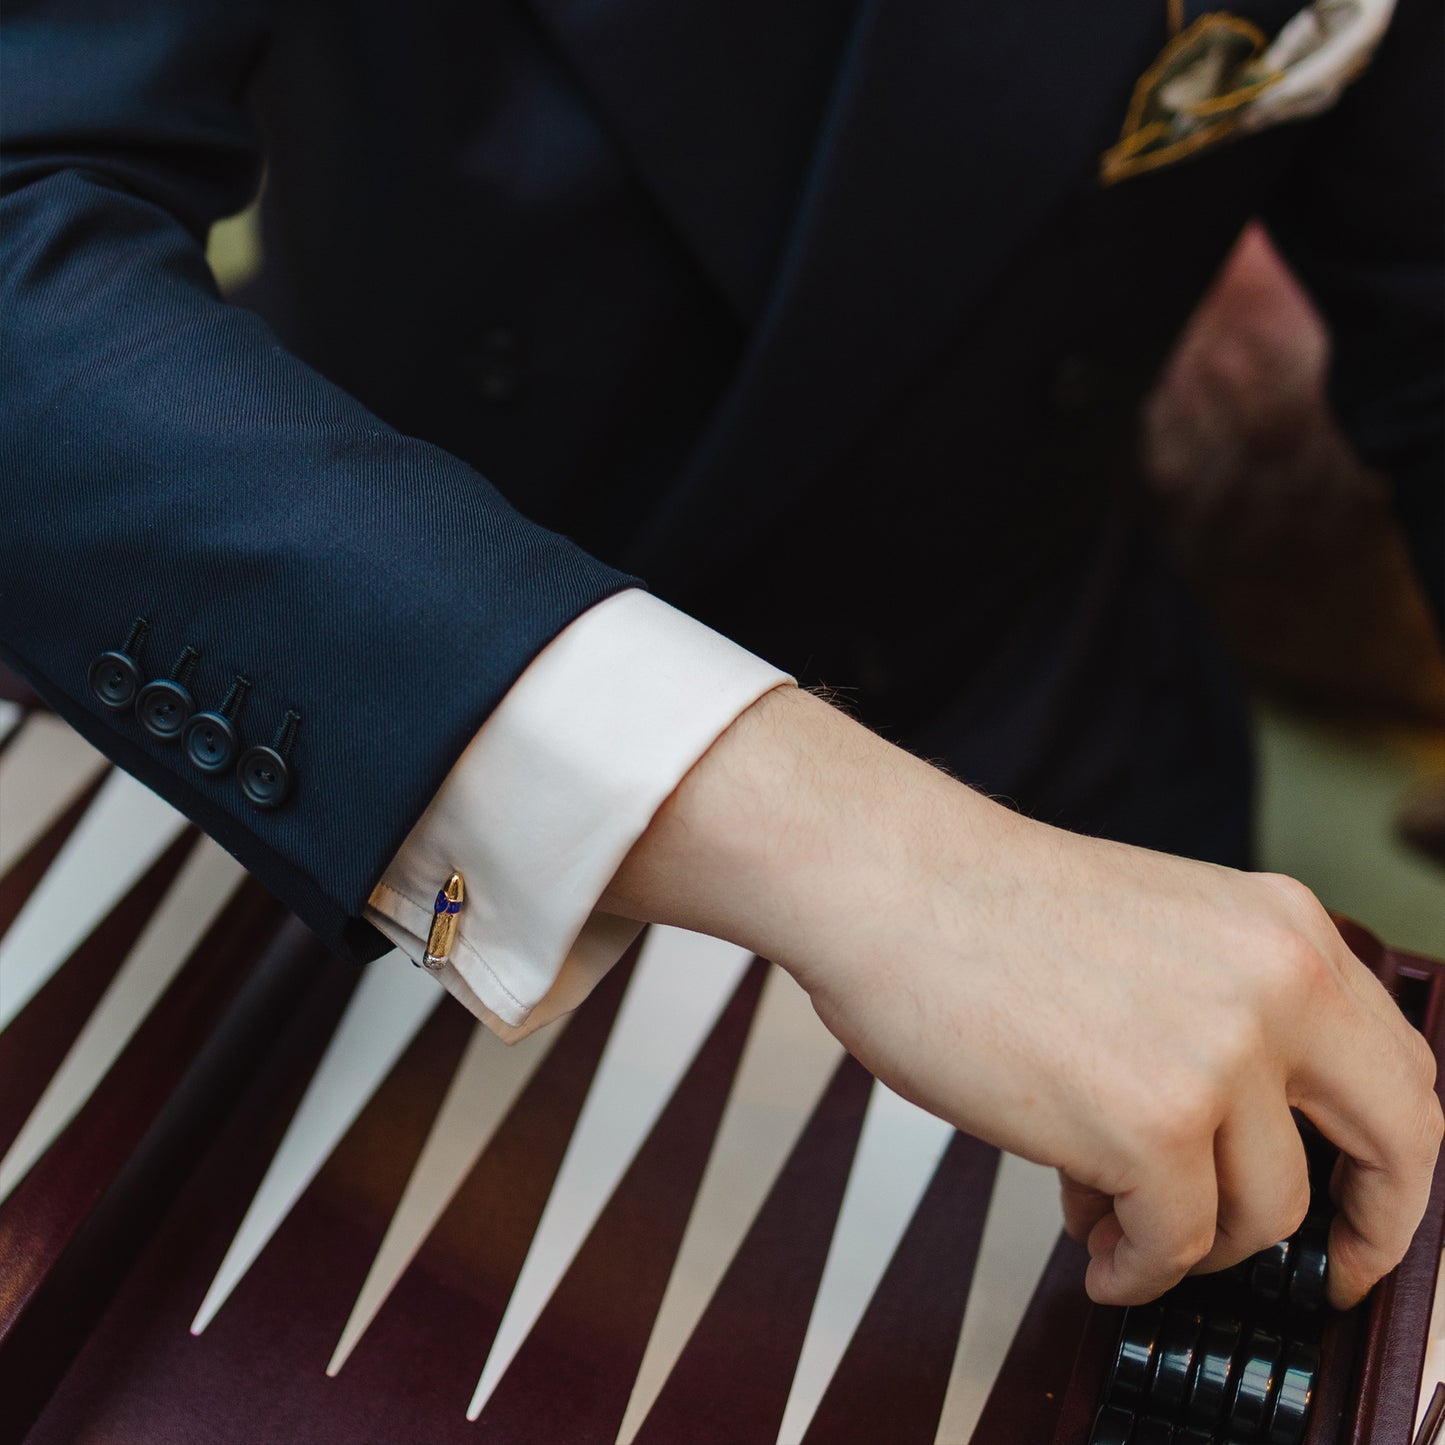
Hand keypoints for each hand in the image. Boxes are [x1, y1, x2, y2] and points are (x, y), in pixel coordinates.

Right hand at [599, 685, 1442, 1307]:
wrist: (888, 883)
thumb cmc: (982, 905)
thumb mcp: (1155, 932)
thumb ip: (1222, 1014)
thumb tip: (1235, 1138)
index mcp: (1282, 929)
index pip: (1402, 1071)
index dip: (1391, 1163)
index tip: (1355, 1209)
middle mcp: (1278, 986)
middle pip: (1397, 1151)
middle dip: (1359, 1232)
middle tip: (1310, 1271)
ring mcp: (1220, 1059)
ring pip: (1265, 1215)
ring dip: (1193, 1240)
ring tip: (1116, 1221)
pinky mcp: (1151, 1128)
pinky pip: (1174, 1246)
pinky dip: (1136, 1268)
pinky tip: (1095, 1252)